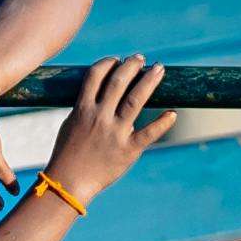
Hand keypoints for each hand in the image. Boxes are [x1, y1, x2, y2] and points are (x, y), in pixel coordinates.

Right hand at [44, 55, 174, 202]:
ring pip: (135, 100)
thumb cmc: (67, 154)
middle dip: (131, 66)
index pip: (95, 76)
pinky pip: (149, 133)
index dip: (107, 63)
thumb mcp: (71, 125)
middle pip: (118, 82)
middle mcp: (100, 117)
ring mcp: (115, 133)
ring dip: (148, 81)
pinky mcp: (128, 150)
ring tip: (158, 69)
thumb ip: (86, 108)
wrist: (69, 182)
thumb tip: (101, 95)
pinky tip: (173, 113)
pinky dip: (163, 122)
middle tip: (141, 58)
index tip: (117, 59)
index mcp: (83, 109)